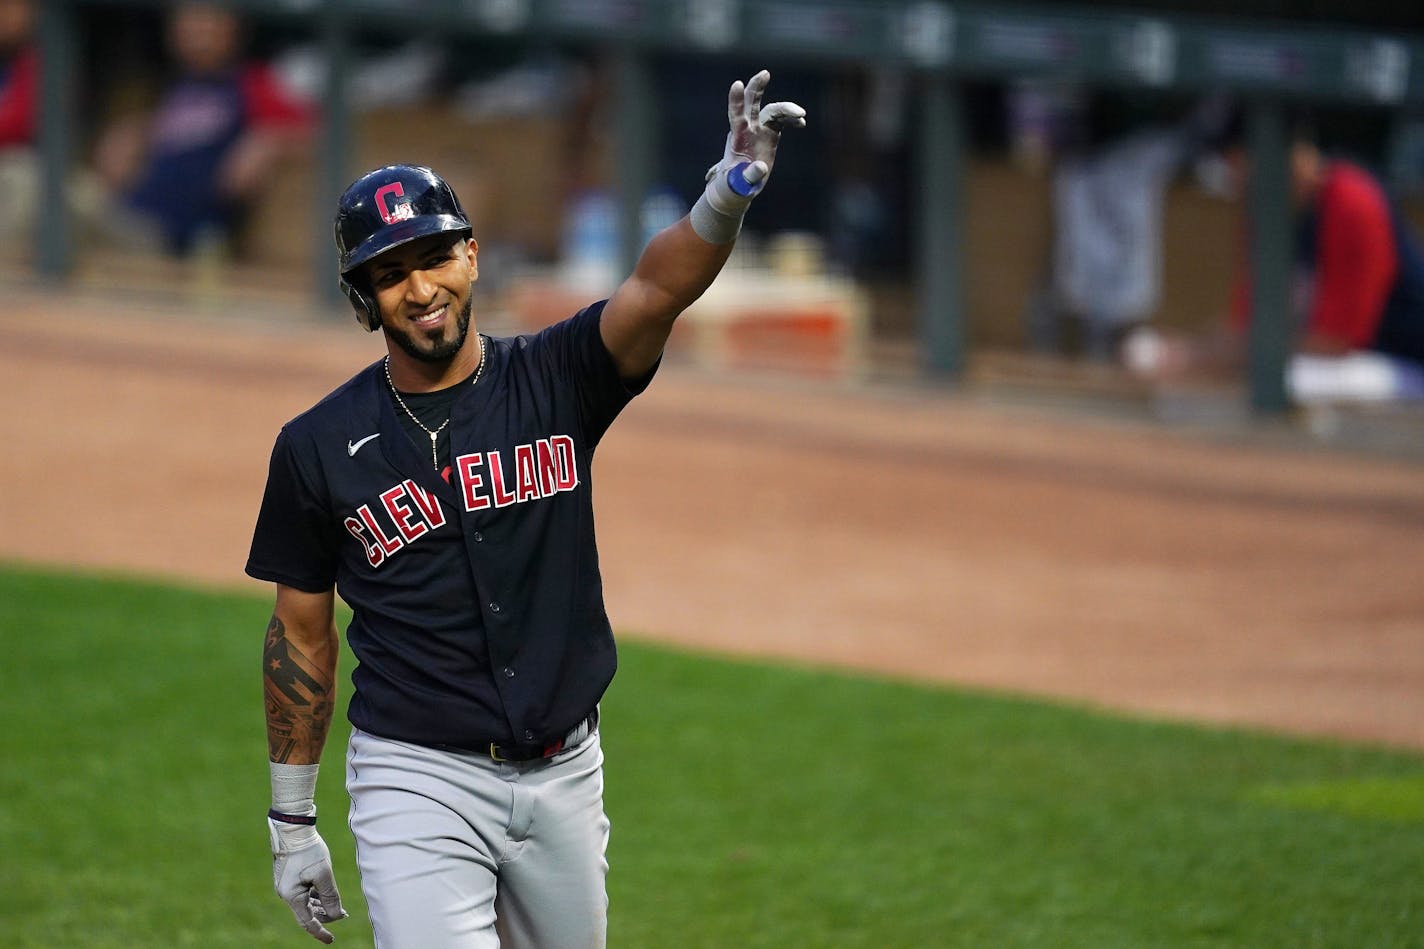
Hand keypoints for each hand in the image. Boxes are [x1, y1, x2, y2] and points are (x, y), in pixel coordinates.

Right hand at [269, 818, 348, 943]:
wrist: (292, 829)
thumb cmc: (308, 850)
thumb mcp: (324, 874)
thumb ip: (331, 896)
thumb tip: (337, 916)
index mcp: (292, 896)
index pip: (308, 922)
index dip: (320, 932)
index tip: (331, 940)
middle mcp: (286, 893)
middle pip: (307, 913)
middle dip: (325, 916)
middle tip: (344, 914)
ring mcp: (286, 886)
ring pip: (306, 903)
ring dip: (322, 906)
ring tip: (339, 906)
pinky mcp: (289, 878)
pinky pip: (303, 893)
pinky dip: (316, 896)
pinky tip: (326, 894)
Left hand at [706, 70, 806, 206]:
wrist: (738, 187)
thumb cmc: (733, 187)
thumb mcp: (737, 186)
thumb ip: (747, 178)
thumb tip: (761, 167)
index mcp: (737, 138)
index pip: (735, 115)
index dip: (736, 100)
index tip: (737, 84)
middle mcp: (748, 129)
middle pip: (752, 103)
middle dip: (757, 87)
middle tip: (765, 74)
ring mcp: (760, 130)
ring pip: (772, 110)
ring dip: (786, 109)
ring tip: (801, 115)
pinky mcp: (770, 135)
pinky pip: (782, 121)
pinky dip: (792, 120)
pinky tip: (801, 124)